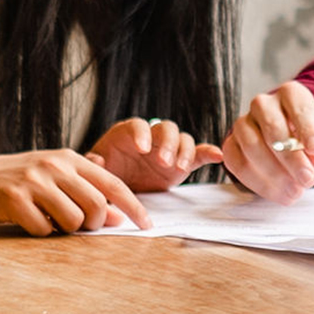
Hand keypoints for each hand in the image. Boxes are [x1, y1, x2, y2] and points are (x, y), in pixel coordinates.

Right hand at [0, 149, 149, 234]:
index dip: (134, 207)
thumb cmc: (21, 180)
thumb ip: (87, 191)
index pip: (114, 185)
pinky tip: (29, 220)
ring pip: (73, 221)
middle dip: (94, 225)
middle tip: (82, 226)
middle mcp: (54, 166)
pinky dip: (40, 232)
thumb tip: (119, 217)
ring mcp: (33, 181)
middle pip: (97, 207)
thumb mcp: (56, 176)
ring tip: (51, 220)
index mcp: (70, 158)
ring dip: (66, 230)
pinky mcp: (13, 199)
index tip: (148, 225)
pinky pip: (43, 229)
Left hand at [88, 118, 221, 191]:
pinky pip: (199, 154)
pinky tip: (218, 156)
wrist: (120, 188)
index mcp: (129, 134)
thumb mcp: (98, 169)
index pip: (138, 125)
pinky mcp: (183, 162)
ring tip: (180, 168)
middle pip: (166, 128)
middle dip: (167, 144)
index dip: (142, 134)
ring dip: (184, 151)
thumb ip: (95, 163)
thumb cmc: (108, 174)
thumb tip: (99, 160)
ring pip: (183, 139)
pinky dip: (209, 153)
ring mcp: (169, 149)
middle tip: (164, 162)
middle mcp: (152, 137)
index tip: (142, 150)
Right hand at [219, 82, 313, 203]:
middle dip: (291, 158)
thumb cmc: (310, 142)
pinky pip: (238, 164)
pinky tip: (280, 193)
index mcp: (291, 94)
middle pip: (272, 126)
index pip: (297, 105)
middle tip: (307, 178)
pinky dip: (260, 183)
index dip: (306, 127)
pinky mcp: (230, 144)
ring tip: (296, 191)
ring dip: (275, 174)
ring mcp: (243, 123)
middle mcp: (264, 104)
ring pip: (252, 146)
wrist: (293, 149)